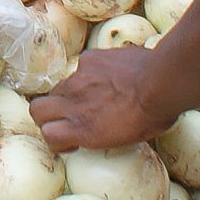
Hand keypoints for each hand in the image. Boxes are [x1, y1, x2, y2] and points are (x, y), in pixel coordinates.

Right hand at [30, 45, 168, 152]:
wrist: (161, 83)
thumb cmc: (151, 118)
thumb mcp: (123, 140)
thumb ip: (98, 134)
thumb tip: (96, 129)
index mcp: (82, 129)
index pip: (47, 135)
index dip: (55, 139)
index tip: (70, 140)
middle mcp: (73, 103)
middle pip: (38, 109)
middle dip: (47, 115)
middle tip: (67, 117)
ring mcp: (78, 78)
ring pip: (59, 87)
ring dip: (71, 94)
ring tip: (96, 94)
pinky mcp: (89, 58)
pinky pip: (82, 67)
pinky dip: (91, 73)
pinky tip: (111, 75)